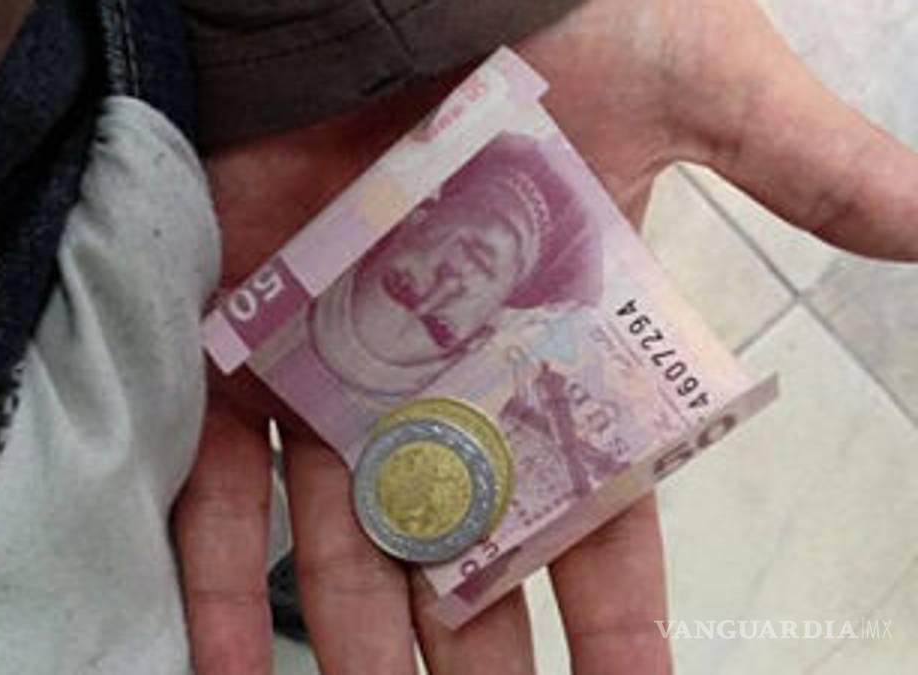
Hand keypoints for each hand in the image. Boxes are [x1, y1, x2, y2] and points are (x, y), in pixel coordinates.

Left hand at [173, 1, 917, 672]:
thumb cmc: (547, 14)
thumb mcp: (697, 86)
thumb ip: (804, 165)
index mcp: (558, 349)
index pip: (597, 513)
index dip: (616, 615)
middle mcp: (449, 379)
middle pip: (465, 552)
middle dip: (475, 655)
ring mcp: (340, 373)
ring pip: (345, 541)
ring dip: (356, 642)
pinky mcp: (247, 346)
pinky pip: (219, 483)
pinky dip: (218, 576)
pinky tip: (228, 665)